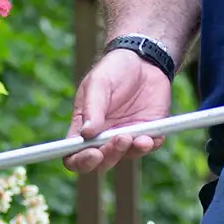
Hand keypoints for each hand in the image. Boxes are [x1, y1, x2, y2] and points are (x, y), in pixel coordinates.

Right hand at [65, 50, 171, 173]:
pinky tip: (149, 137)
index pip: (74, 156)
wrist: (143, 60)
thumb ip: (93, 108)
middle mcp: (103, 138)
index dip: (80, 162)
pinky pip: (148, 147)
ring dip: (129, 151)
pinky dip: (149, 146)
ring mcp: (126, 137)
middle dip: (110, 155)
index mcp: (83, 128)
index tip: (93, 154)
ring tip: (135, 136)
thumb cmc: (113, 70)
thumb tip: (86, 134)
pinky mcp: (147, 132)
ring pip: (125, 157)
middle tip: (119, 138)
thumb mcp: (98, 84)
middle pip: (101, 163)